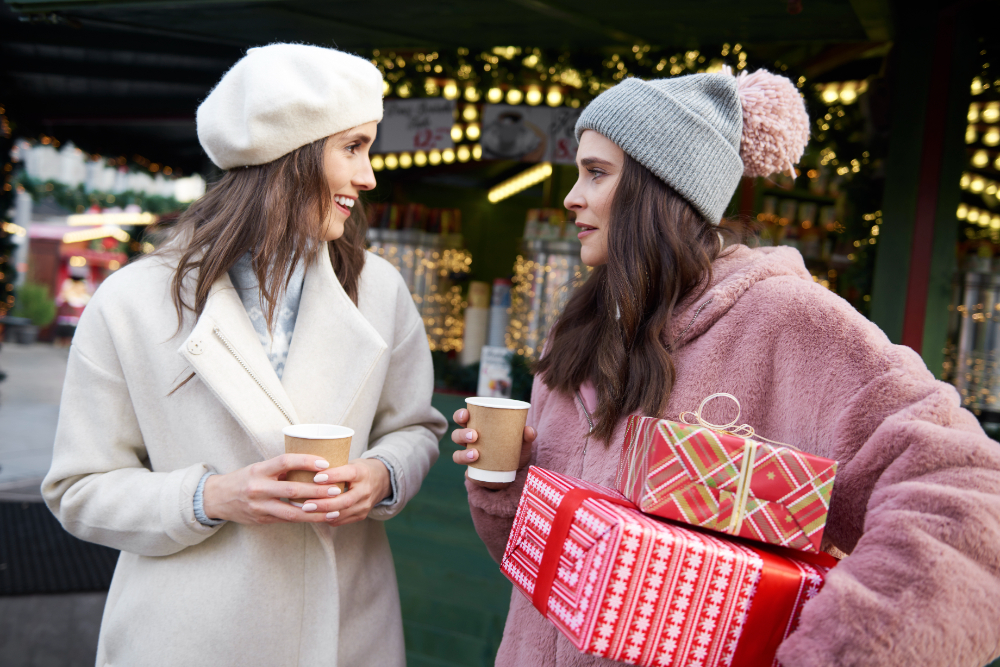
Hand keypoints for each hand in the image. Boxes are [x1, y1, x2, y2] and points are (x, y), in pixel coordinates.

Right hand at [202, 454, 349, 524]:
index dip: (306, 461)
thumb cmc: (245, 479)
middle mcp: (258, 488)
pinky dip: (304, 518)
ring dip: (315, 511)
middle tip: (336, 489)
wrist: (217, 498)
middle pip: (292, 489)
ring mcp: (259, 506)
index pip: (285, 461)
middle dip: (317, 491)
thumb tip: (313, 465)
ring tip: (334, 509)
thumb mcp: (259, 468)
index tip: (325, 463)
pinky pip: (286, 520)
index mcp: (259, 470)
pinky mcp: (261, 520)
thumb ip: (281, 469)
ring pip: (291, 512)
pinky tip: (319, 517)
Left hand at [299, 458, 391, 526]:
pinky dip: (327, 518)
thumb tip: (309, 469)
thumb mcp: (351, 463)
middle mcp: (366, 490)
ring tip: (307, 512)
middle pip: (345, 500)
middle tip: (306, 505)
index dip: (333, 476)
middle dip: (324, 504)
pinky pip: (342, 520)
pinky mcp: (362, 515)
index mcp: (363, 473)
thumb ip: (335, 468)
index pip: (349, 474)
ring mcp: (365, 505)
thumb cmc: (359, 470)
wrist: (382, 481)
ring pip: (342, 513)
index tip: (316, 478)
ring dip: (323, 513)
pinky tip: (315, 515)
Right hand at [450, 408, 534, 489]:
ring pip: (457, 452)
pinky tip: (474, 461)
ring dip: (462, 452)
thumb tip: (529, 430)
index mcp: (479, 428)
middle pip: (457, 434)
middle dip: (462, 433)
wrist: (514, 474)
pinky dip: (465, 462)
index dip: (460, 415)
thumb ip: (527, 436)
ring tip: (476, 453)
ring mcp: (468, 455)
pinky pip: (462, 466)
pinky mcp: (470, 469)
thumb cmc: (515, 451)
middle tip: (474, 435)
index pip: (464, 418)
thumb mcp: (523, 443)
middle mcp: (470, 441)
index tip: (467, 414)